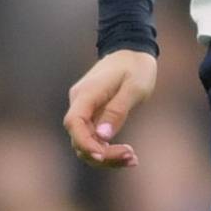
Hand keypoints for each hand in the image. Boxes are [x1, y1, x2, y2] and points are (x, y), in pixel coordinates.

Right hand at [64, 49, 158, 168]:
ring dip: (106, 155)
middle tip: (132, 158)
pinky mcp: (92, 114)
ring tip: (132, 159)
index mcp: (87, 93)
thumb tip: (102, 136)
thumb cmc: (136, 67)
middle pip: (79, 138)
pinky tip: (128, 155)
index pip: (74, 123)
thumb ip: (117, 111)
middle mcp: (80, 102)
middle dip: (102, 154)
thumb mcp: (134, 88)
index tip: (103, 155)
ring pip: (86, 141)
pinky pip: (94, 137)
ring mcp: (85, 109)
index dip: (84, 142)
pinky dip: (108, 148)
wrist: (132, 52)